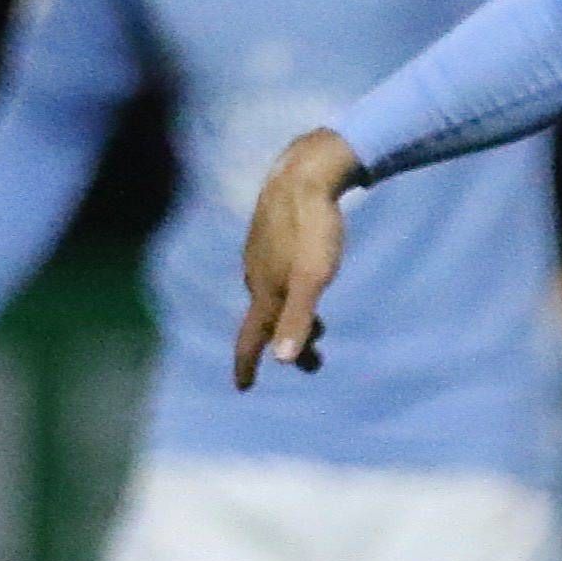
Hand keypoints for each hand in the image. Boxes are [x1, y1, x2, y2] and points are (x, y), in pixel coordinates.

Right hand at [231, 128, 363, 386]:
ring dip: (292, 318)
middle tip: (315, 362)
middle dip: (288, 344)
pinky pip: (276, 276)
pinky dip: (290, 292)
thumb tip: (283, 361)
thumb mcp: (313, 277)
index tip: (243, 388)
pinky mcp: (269, 235)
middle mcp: (256, 275)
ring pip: (273, 297)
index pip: (250, 337)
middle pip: (268, 321)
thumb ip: (299, 318)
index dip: (247, 365)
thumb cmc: (313, 227)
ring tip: (318, 326)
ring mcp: (261, 254)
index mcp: (265, 290)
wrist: (304, 173)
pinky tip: (299, 282)